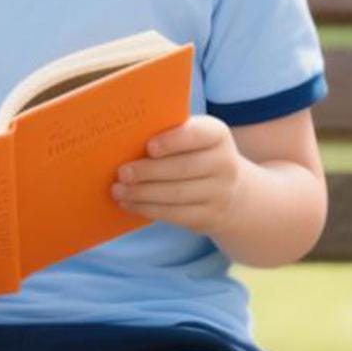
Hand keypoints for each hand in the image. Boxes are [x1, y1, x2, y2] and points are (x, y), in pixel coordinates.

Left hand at [110, 115, 243, 236]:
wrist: (232, 193)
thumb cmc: (194, 155)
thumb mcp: (191, 139)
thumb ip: (166, 133)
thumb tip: (124, 137)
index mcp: (216, 135)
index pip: (198, 134)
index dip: (173, 141)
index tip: (149, 147)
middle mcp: (224, 164)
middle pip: (183, 168)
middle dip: (149, 171)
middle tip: (122, 173)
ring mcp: (220, 193)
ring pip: (177, 194)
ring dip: (142, 193)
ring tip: (118, 190)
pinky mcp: (209, 217)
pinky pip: (175, 214)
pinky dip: (148, 209)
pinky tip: (128, 204)